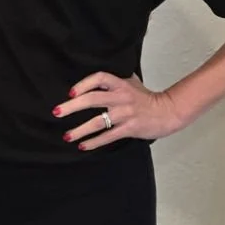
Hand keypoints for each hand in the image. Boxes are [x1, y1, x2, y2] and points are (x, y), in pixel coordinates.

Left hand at [53, 72, 186, 150]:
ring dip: (80, 130)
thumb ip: (113, 79)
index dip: (83, 84)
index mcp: (120, 84)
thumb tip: (93, 78)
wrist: (167, 112)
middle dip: (72, 106)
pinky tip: (83, 146)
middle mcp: (121, 97)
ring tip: (67, 135)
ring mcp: (125, 114)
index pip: (99, 78)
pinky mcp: (129, 128)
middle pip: (93, 99)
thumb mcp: (131, 82)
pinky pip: (108, 136)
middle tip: (57, 112)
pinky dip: (94, 142)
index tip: (70, 93)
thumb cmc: (146, 97)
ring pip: (98, 121)